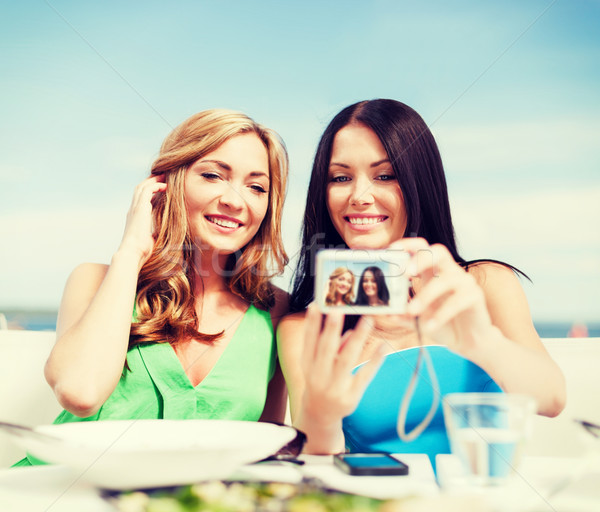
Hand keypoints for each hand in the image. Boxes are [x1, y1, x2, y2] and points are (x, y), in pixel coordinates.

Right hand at [118, 175, 166, 265]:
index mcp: (135, 217)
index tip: (161, 188)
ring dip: (153, 180)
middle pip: (140, 189)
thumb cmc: (142, 251)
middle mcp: (133, 210)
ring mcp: (135, 208)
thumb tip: (168, 235)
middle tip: (162, 176)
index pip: (141, 199)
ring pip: (142, 187)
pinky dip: (156, 186)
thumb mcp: (151, 238)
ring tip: (164, 176)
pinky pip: (147, 190)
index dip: (150, 192)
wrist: (133, 253)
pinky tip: (165, 186)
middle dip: (150, 181)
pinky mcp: (139, 208)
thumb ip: (156, 232)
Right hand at [300, 304, 384, 424]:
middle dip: (331, 329)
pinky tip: (382, 346)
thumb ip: (333, 347)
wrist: (320, 415)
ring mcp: (335, 387)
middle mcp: (319, 376)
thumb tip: (351, 332)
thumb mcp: (318, 365)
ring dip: (358, 338)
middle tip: (338, 310)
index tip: (315, 305)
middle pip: (326, 349)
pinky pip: (365, 375)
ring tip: (368, 320)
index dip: (311, 324)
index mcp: (308, 365)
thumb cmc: (321, 381)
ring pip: (347, 359)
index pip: (309, 341)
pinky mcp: (351, 396)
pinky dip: (374, 361)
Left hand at [394, 238, 493, 356]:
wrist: (468, 342)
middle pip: (438, 252)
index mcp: (432, 272)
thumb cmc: (442, 324)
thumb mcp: (417, 320)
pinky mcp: (475, 297)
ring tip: (412, 311)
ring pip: (446, 279)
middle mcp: (449, 272)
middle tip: (404, 273)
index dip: (406, 246)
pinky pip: (458, 301)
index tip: (390, 252)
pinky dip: (442, 314)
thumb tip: (385, 313)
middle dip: (420, 259)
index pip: (422, 248)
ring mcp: (464, 283)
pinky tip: (430, 325)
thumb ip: (402, 315)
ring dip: (426, 295)